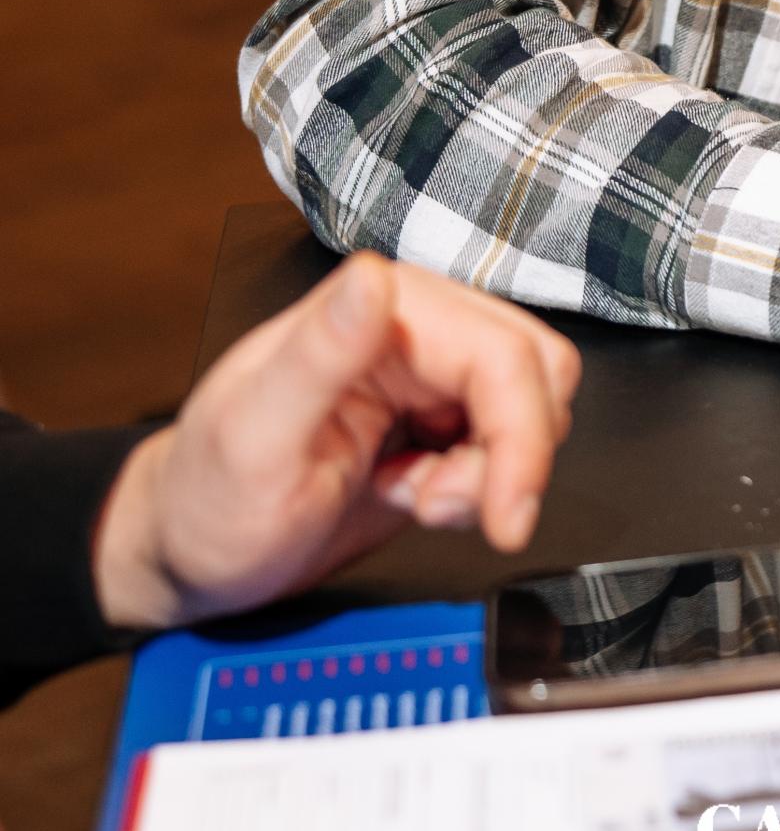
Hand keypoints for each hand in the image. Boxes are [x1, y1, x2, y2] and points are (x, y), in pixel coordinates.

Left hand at [92, 256, 580, 633]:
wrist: (192, 551)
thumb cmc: (209, 499)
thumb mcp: (253, 436)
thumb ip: (318, 352)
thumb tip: (372, 279)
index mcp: (378, 308)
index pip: (499, 355)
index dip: (520, 438)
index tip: (505, 516)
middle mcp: (414, 326)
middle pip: (536, 373)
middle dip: (509, 456)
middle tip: (436, 505)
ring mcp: (431, 373)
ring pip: (533, 406)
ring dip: (492, 472)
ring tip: (413, 497)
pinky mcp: (440, 418)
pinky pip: (508, 440)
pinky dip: (479, 485)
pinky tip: (411, 493)